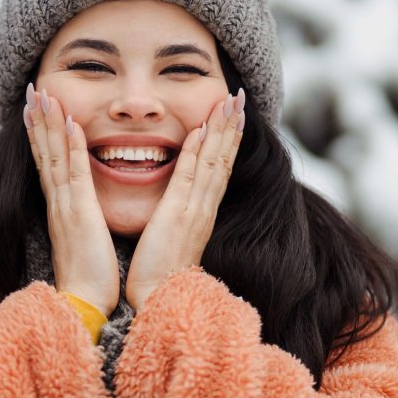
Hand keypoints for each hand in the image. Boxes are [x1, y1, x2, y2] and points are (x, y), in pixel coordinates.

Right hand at [24, 83, 119, 316]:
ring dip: (49, 123)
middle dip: (38, 120)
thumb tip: (83, 211)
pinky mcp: (79, 213)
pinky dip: (70, 147)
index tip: (36, 109)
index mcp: (61, 208)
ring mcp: (65, 206)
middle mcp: (58, 202)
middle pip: (44, 153)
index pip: (47, 164)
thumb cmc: (89, 277)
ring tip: (42, 95)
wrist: (84, 303)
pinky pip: (74, 173)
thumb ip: (80, 221)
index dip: (41, 135)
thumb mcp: (83, 240)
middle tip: (32, 90)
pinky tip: (70, 123)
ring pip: (54, 156)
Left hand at [125, 88, 245, 311]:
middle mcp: (203, 208)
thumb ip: (178, 218)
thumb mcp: (173, 238)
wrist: (158, 301)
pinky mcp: (178, 214)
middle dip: (232, 126)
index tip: (233, 114)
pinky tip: (200, 129)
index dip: (228, 140)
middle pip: (223, 159)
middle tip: (240, 96)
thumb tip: (178, 207)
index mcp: (201, 212)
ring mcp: (194, 210)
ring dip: (222, 129)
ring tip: (230, 102)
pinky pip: (189, 175)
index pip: (219, 168)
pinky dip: (196, 151)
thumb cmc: (159, 275)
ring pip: (213, 161)